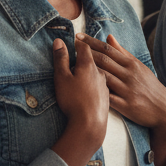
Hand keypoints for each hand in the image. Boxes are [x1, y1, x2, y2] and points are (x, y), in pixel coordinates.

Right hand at [51, 37, 107, 165]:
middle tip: (79, 51)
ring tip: (84, 70)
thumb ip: (61, 59)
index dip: (79, 42)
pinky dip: (95, 81)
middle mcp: (100, 72)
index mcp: (89, 65)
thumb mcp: (62, 78)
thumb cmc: (73, 100)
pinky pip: (101, 84)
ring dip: (92, 69)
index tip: (74, 40)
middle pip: (94, 58)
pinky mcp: (106, 97)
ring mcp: (105, 85)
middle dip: (86, 54)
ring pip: (98, 72)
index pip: (85, 47)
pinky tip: (91, 86)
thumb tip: (59, 41)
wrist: (90, 124)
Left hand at [81, 33, 165, 165]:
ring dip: (87, 71)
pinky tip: (83, 89)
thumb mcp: (139, 67)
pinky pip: (108, 97)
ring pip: (104, 77)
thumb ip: (123, 53)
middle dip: (86, 52)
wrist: (164, 109)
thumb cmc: (150, 86)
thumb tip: (109, 37)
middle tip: (71, 45)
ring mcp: (127, 90)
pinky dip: (96, 92)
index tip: (78, 35)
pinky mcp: (126, 106)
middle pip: (104, 61)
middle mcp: (129, 75)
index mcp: (132, 64)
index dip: (92, 42)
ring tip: (72, 65)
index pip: (108, 49)